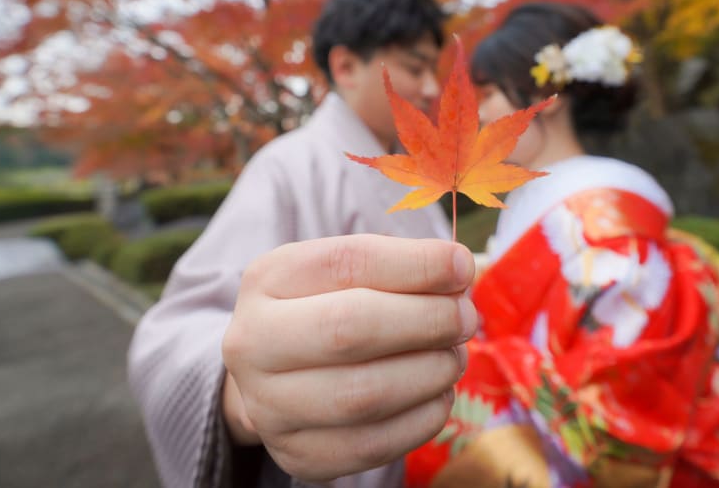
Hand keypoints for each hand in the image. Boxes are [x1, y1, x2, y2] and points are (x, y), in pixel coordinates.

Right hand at [221, 234, 475, 480]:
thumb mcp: (346, 271)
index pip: (345, 263)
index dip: (414, 264)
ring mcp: (269, 407)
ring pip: (363, 394)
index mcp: (266, 280)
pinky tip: (438, 394)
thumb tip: (459, 271)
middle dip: (426, 320)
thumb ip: (399, 265)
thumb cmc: (325, 308)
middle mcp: (252, 343)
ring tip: (454, 356)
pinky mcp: (299, 455)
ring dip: (430, 372)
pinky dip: (423, 417)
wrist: (274, 376)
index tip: (461, 266)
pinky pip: (374, 445)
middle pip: (349, 329)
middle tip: (465, 317)